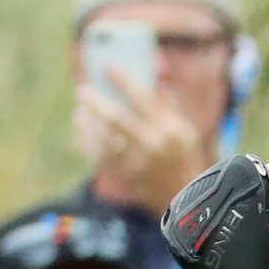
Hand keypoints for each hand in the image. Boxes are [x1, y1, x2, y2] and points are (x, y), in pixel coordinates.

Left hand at [76, 73, 214, 214]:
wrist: (188, 201)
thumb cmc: (188, 162)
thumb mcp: (188, 133)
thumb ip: (172, 108)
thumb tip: (156, 85)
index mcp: (170, 129)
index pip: (142, 99)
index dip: (122, 81)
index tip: (107, 67)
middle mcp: (152, 144)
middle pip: (116, 118)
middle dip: (95, 102)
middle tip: (81, 91)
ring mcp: (137, 162)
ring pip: (103, 138)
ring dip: (87, 123)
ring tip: (79, 113)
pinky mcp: (127, 176)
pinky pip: (100, 156)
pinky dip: (88, 144)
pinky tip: (83, 134)